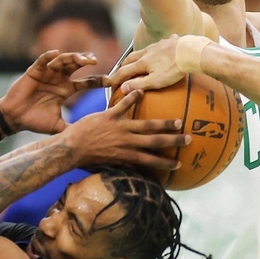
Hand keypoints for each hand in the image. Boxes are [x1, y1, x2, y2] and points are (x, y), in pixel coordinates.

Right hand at [1, 50, 98, 133]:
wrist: (14, 119)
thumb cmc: (35, 121)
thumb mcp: (58, 127)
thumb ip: (72, 129)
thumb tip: (90, 139)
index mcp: (66, 90)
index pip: (87, 83)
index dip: (99, 81)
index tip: (110, 82)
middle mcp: (59, 79)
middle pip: (76, 66)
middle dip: (86, 61)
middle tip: (95, 61)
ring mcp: (47, 73)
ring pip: (62, 60)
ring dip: (72, 57)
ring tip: (82, 59)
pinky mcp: (34, 71)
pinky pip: (42, 61)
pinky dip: (48, 56)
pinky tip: (55, 53)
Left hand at [60, 89, 187, 173]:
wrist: (71, 148)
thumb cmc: (88, 158)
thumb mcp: (108, 163)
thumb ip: (123, 162)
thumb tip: (136, 168)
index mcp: (126, 155)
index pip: (150, 161)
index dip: (165, 164)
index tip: (178, 164)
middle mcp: (127, 142)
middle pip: (155, 142)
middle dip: (173, 142)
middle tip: (188, 139)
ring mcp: (119, 128)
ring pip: (146, 125)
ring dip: (163, 123)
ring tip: (177, 121)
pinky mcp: (109, 116)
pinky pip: (123, 105)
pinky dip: (132, 97)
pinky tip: (141, 90)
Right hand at [103, 36, 185, 93]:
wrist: (190, 52)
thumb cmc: (173, 69)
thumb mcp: (155, 81)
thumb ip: (138, 84)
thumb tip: (123, 87)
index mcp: (142, 62)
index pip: (124, 71)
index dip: (115, 78)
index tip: (110, 84)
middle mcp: (147, 51)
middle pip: (130, 57)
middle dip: (123, 65)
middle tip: (120, 72)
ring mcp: (158, 45)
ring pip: (143, 50)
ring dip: (137, 56)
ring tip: (138, 61)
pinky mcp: (169, 42)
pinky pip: (160, 44)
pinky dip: (156, 49)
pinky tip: (161, 49)